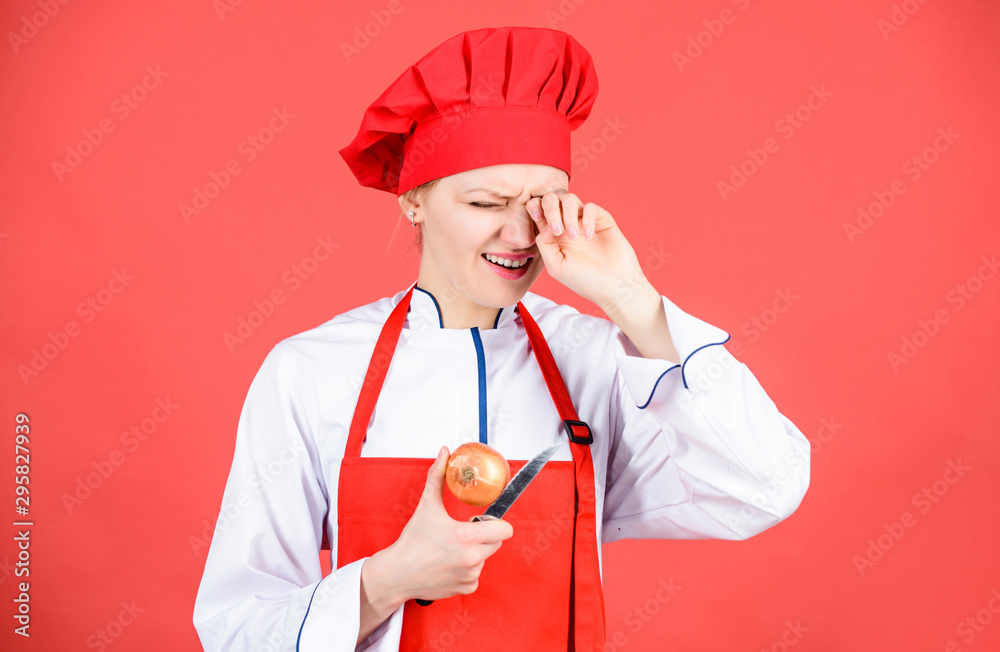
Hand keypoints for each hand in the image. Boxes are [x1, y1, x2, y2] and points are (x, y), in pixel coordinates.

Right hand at [363, 447, 512, 605]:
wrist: (397, 573)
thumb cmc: (412, 541)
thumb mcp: (427, 505)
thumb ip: (438, 476)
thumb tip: (444, 452)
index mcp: (467, 537)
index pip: (504, 529)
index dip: (495, 522)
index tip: (479, 520)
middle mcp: (472, 558)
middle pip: (496, 543)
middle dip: (484, 536)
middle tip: (462, 533)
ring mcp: (470, 575)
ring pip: (485, 558)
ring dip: (474, 553)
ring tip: (450, 550)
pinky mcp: (466, 588)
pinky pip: (476, 575)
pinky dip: (467, 570)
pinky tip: (449, 565)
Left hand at [527, 191, 651, 310]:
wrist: (613, 287)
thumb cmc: (584, 280)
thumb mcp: (556, 266)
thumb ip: (544, 244)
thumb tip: (545, 224)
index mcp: (552, 235)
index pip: (538, 211)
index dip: (533, 207)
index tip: (537, 219)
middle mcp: (567, 225)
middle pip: (552, 199)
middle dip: (550, 208)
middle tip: (557, 230)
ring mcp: (584, 222)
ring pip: (570, 199)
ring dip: (568, 215)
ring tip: (573, 236)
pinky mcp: (602, 220)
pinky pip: (591, 207)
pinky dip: (587, 219)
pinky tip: (589, 236)